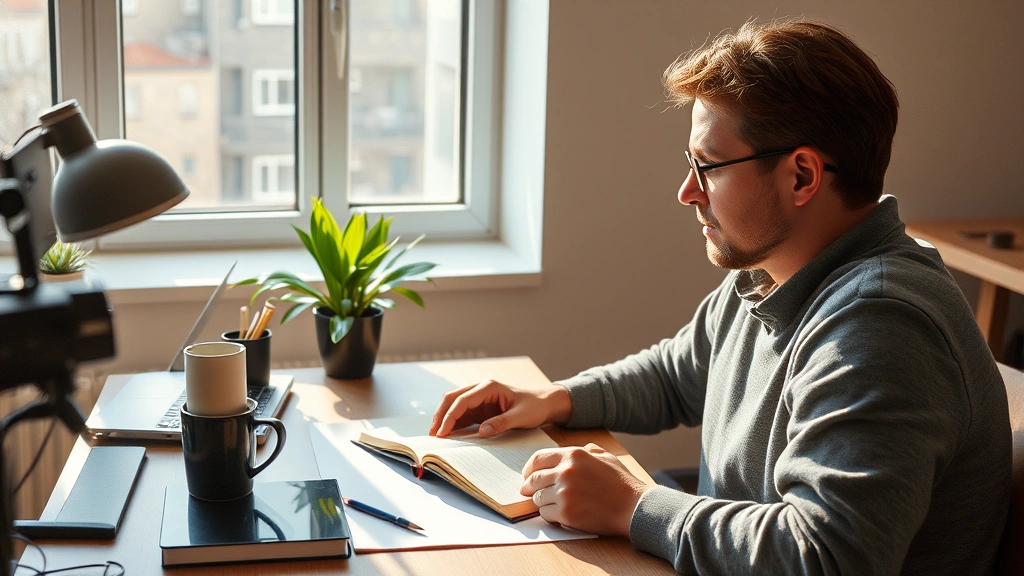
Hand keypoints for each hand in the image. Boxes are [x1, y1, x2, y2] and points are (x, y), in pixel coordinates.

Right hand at [429, 380, 572, 437]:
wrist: (545, 403)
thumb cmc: (535, 407)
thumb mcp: (522, 417)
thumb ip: (502, 423)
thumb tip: (482, 431)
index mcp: (489, 387)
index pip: (462, 400)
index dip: (450, 416)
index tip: (442, 432)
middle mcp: (481, 390)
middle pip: (452, 398)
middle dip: (441, 415)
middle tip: (433, 434)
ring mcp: (480, 398)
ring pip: (454, 405)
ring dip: (444, 418)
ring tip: (437, 436)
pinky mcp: (481, 408)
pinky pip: (462, 414)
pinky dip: (453, 423)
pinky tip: (448, 435)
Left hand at [520, 443, 648, 536]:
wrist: (634, 507)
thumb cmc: (622, 483)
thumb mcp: (606, 457)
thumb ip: (589, 450)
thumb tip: (582, 449)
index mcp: (573, 455)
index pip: (538, 458)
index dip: (529, 468)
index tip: (526, 475)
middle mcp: (565, 472)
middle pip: (533, 479)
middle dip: (528, 486)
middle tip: (527, 491)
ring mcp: (564, 493)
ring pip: (538, 498)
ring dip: (542, 501)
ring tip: (552, 503)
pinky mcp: (566, 514)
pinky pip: (546, 514)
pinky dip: (550, 515)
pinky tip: (560, 513)